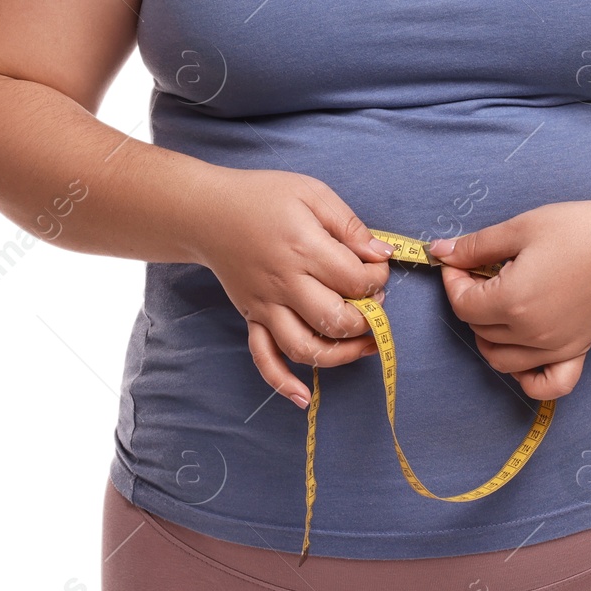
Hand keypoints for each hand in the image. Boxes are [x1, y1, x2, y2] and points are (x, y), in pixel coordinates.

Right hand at [192, 168, 394, 408]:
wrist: (208, 211)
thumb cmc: (263, 196)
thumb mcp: (312, 193)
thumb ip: (349, 225)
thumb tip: (382, 254)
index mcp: (304, 248)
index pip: (354, 280)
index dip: (377, 278)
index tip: (378, 267)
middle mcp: (285, 284)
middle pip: (335, 320)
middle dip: (367, 319)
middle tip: (374, 304)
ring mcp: (266, 305)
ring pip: (305, 348)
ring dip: (341, 356)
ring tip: (364, 346)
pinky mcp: (251, 317)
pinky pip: (264, 358)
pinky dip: (283, 383)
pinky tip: (304, 397)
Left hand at [429, 196, 590, 400]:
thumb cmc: (576, 228)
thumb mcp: (520, 227)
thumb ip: (476, 246)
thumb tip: (441, 251)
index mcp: (513, 302)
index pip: (463, 305)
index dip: (453, 281)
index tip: (458, 260)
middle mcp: (532, 334)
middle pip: (480, 330)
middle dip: (470, 300)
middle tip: (480, 270)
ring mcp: (556, 348)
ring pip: (502, 360)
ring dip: (488, 335)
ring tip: (498, 301)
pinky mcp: (577, 351)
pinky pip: (547, 384)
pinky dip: (529, 378)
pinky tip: (523, 351)